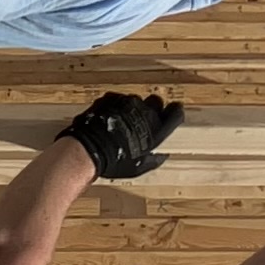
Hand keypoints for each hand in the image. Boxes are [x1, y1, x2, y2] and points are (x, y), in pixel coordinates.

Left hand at [64, 90, 183, 181]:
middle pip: (156, 101)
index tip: (171, 113)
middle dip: (151, 108)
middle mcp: (145, 112)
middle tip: (143, 120)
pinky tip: (109, 119)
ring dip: (131, 109)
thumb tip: (161, 157)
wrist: (89, 148)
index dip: (174, 112)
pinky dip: (115, 106)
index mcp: (156, 129)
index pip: (176, 112)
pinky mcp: (112, 97)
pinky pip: (118, 99)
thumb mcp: (138, 167)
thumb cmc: (114, 161)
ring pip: (135, 100)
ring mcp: (128, 102)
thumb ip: (153, 159)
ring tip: (121, 123)